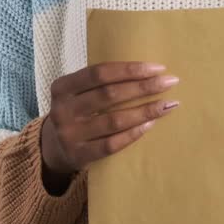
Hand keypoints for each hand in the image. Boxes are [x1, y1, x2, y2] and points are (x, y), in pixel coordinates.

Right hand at [40, 61, 181, 180]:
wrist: (53, 149)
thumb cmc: (76, 113)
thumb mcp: (77, 93)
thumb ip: (99, 83)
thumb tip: (147, 72)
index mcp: (62, 87)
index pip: (100, 73)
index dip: (130, 70)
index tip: (158, 68)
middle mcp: (63, 110)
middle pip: (109, 95)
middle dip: (143, 87)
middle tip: (170, 82)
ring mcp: (69, 134)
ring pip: (114, 120)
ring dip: (145, 111)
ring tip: (167, 104)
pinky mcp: (78, 155)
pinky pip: (111, 144)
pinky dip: (133, 134)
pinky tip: (150, 125)